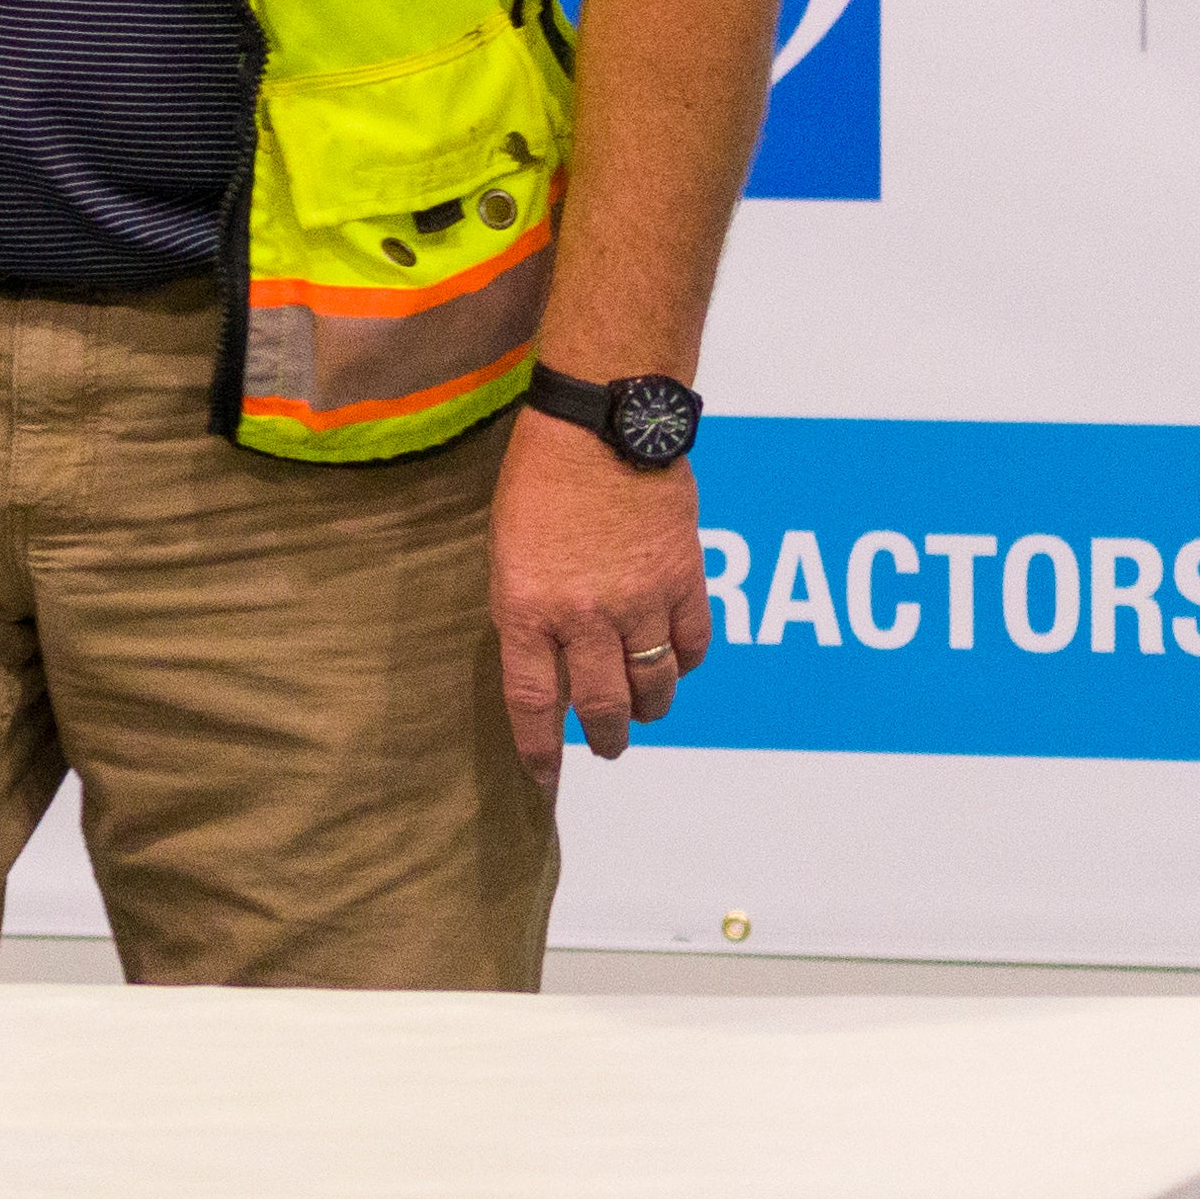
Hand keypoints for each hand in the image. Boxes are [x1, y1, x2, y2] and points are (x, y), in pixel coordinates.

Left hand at [491, 415, 716, 774]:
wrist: (601, 424)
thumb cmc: (540, 479)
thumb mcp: (507, 551)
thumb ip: (527, 611)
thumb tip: (548, 661)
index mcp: (526, 607)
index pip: (533, 701)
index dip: (540, 748)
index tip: (545, 775)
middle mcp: (583, 615)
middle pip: (600, 705)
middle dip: (604, 736)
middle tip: (607, 746)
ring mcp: (639, 600)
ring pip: (653, 684)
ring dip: (649, 708)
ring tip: (642, 713)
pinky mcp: (684, 579)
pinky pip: (692, 644)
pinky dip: (684, 663)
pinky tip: (674, 664)